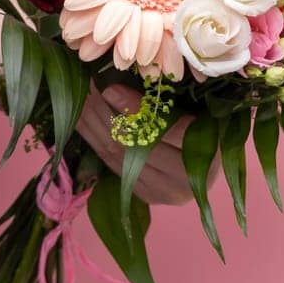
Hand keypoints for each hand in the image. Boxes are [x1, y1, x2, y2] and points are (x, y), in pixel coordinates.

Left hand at [73, 85, 216, 205]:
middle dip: (105, 114)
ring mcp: (162, 193)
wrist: (207, 158)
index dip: (135, 109)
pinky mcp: (145, 194)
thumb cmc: (201, 122)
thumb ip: (160, 101)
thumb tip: (112, 87)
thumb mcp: (187, 106)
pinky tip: (79, 118)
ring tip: (76, 98)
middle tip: (83, 87)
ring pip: (119, 157)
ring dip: (93, 125)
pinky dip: (94, 139)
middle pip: (136, 146)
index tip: (109, 87)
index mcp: (206, 153)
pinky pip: (112, 164)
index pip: (165, 131)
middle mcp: (184, 182)